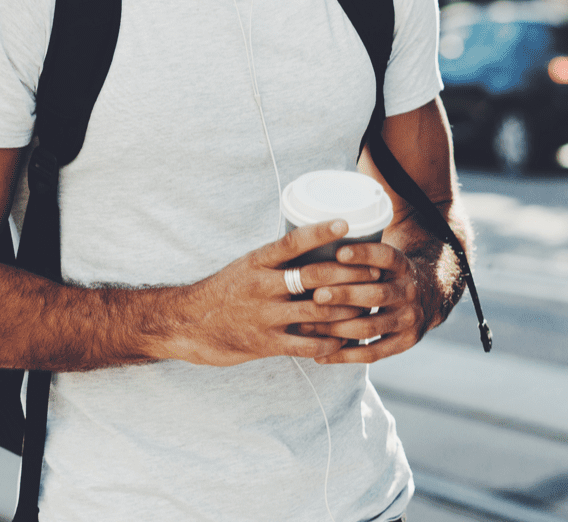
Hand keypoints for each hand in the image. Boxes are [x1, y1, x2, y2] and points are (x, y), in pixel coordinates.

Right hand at [163, 220, 382, 366]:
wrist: (191, 324)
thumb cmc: (226, 290)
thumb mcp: (247, 266)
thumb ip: (278, 260)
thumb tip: (317, 244)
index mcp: (257, 262)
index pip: (292, 241)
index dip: (320, 232)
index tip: (346, 222)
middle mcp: (263, 286)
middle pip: (314, 276)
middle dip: (349, 274)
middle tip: (376, 272)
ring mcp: (266, 316)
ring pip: (318, 310)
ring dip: (348, 308)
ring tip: (371, 304)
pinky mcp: (267, 343)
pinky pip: (308, 343)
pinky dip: (332, 340)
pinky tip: (348, 338)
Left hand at [300, 241, 429, 364]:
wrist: (434, 293)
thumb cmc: (392, 268)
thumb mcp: (386, 249)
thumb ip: (361, 238)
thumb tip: (322, 204)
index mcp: (404, 264)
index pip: (386, 256)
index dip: (364, 254)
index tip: (340, 250)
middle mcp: (409, 292)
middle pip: (375, 296)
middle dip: (343, 295)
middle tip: (315, 293)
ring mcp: (408, 320)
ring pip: (370, 326)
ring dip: (337, 326)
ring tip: (308, 324)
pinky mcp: (403, 343)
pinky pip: (372, 353)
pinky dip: (345, 355)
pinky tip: (320, 354)